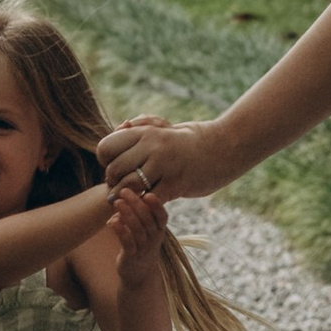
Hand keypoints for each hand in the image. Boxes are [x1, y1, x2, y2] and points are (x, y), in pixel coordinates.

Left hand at [97, 114, 227, 199]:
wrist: (225, 146)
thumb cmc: (191, 139)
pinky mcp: (177, 183)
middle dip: (114, 183)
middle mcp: (152, 146)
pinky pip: (151, 199)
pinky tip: (149, 201)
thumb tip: (121, 126)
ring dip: (127, 196)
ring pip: (129, 186)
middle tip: (122, 187)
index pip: (105, 148)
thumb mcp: (164, 127)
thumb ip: (141, 126)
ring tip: (132, 197)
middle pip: (114, 170)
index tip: (117, 168)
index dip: (106, 162)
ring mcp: (165, 165)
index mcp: (145, 132)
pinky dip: (145, 203)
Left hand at [107, 181, 170, 260]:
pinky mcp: (131, 257)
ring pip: (137, 230)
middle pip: (147, 219)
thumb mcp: (144, 229)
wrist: (139, 274)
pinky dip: (120, 231)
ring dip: (127, 214)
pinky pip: (127, 242)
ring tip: (117, 202)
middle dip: (136, 204)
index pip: (162, 216)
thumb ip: (137, 214)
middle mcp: (154, 239)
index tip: (148, 193)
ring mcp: (143, 248)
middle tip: (125, 191)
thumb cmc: (140, 245)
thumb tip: (124, 197)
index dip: (156, 205)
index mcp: (158, 230)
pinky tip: (112, 221)